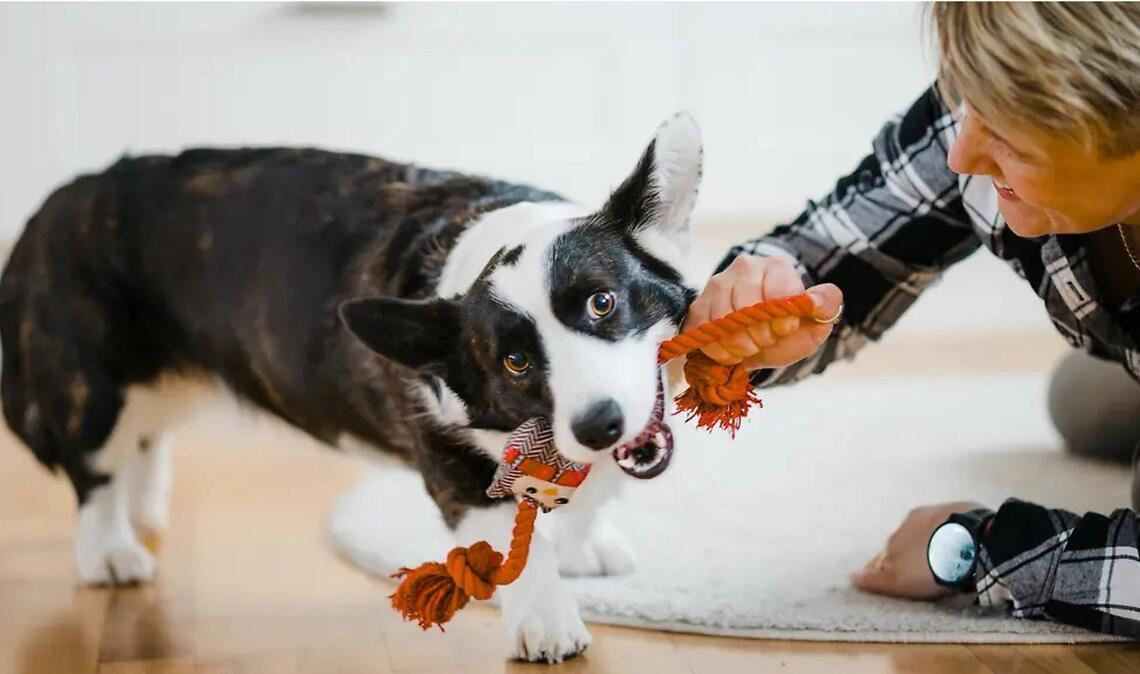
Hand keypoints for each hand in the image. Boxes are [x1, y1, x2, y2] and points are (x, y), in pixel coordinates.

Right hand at [682, 255, 843, 370]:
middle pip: (745, 306)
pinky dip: (717, 349)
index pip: (778, 293)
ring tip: (749, 347)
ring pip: (721, 320)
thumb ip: (825, 306)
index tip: (784, 329)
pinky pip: (702, 330)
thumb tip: (816, 300)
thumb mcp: (814, 321)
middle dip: (758, 335)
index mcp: (776, 267)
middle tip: (765, 341)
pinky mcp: (698, 305)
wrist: (760, 336)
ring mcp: (717, 284)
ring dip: (738, 345)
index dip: (781, 319)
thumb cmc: (787, 328)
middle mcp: (744, 268)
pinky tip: (730, 350)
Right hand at [851, 501, 985, 599]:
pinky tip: (967, 546)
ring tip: (951, 559)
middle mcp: (913, 518)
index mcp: (897, 534)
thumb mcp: (901, 580)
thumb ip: (877, 579)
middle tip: (930, 570)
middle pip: (910, 537)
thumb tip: (851, 576)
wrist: (971, 543)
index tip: (905, 578)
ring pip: (932, 529)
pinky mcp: (964, 509)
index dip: (894, 565)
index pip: (889, 551)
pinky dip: (957, 534)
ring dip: (936, 540)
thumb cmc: (932, 565)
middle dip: (916, 550)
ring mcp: (939, 511)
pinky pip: (955, 524)